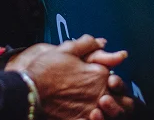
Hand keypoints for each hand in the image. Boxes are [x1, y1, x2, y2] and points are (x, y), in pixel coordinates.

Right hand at [6, 35, 130, 119]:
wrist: (29, 90)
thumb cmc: (46, 69)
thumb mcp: (67, 49)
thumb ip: (88, 44)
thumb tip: (103, 42)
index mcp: (99, 74)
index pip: (119, 80)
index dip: (115, 80)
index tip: (108, 80)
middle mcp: (100, 93)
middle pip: (123, 102)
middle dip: (120, 101)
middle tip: (110, 99)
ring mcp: (91, 109)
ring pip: (113, 115)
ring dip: (111, 112)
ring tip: (99, 109)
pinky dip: (95, 119)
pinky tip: (89, 116)